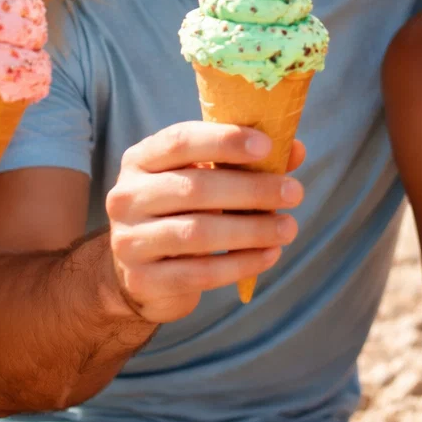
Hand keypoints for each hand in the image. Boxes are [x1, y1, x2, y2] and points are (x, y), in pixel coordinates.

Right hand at [104, 121, 305, 323]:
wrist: (141, 273)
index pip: (180, 141)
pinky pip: (199, 272)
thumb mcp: (204, 179)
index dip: (224, 141)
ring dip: (252, 230)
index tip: (267, 147)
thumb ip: (245, 162)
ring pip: (198, 233)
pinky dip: (241, 263)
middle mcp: (127, 196)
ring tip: (289, 228)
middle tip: (294, 192)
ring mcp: (130, 240)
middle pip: (194, 188)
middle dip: (252, 190)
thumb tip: (294, 151)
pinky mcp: (142, 280)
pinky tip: (270, 255)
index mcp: (142, 160)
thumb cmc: (182, 212)